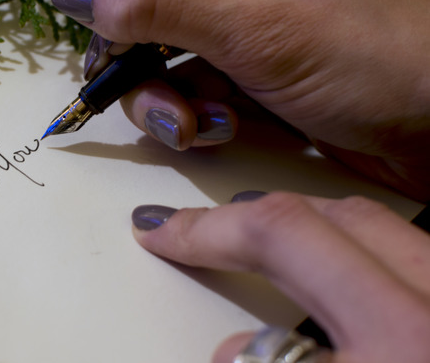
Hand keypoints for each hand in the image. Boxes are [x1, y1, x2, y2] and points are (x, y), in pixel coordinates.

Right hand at [50, 0, 429, 200]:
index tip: (116, 17)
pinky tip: (216, 128)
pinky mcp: (237, 63)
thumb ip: (160, 9)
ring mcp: (235, 15)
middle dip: (131, 46)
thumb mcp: (262, 32)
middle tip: (139, 78)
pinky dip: (184, 111)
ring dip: (157, 93)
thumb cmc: (383, 61)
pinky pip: (177, 80)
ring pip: (149, 43)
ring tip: (193, 123)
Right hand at [131, 192, 429, 361]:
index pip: (281, 258)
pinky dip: (365, 249)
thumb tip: (233, 355)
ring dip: (302, 223)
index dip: (206, 237)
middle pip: (319, 223)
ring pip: (378, 226)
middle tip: (189, 229)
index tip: (164, 235)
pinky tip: (342, 260)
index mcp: (401, 356)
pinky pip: (418, 257)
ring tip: (254, 230)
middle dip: (236, 220)